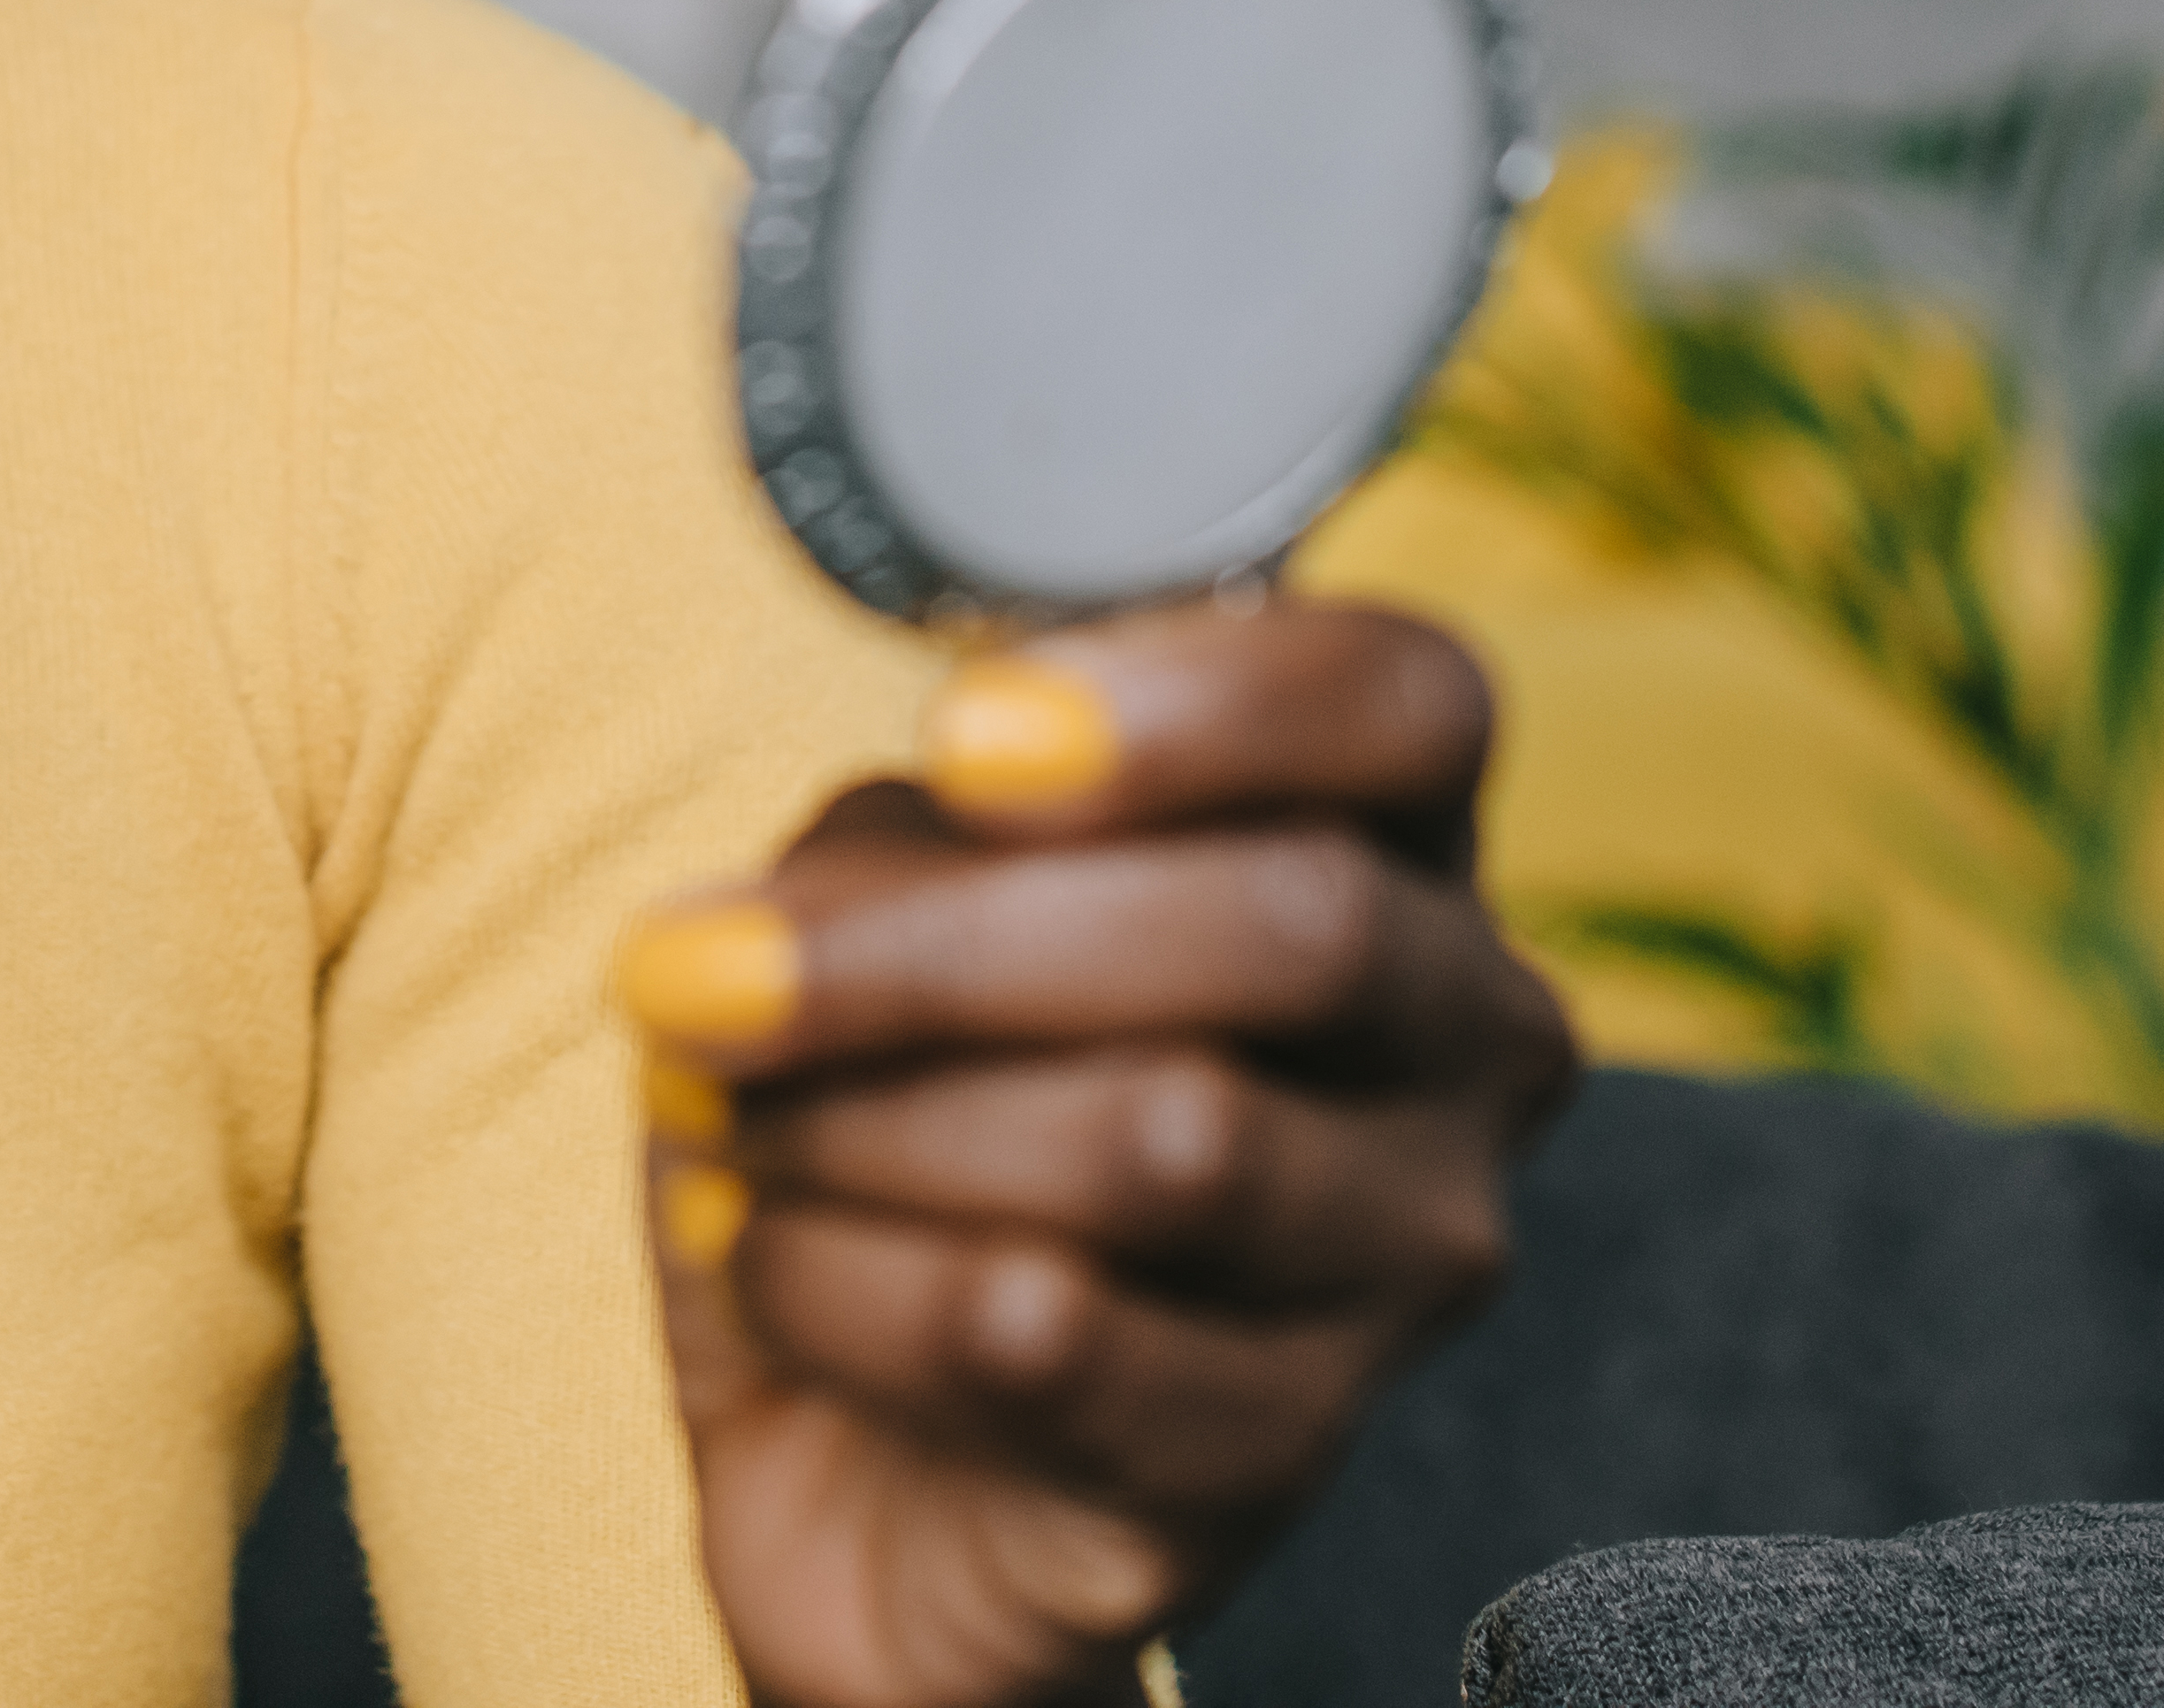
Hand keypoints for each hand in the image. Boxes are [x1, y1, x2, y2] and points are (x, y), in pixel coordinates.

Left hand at [621, 598, 1577, 1707]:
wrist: (864, 1462)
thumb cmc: (898, 1125)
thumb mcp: (871, 919)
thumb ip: (889, 852)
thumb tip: (810, 912)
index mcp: (1384, 839)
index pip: (1409, 701)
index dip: (1209, 704)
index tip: (964, 743)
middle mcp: (1465, 1039)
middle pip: (1292, 927)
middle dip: (943, 947)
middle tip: (697, 970)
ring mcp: (1411, 1258)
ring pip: (1171, 1140)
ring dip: (867, 1125)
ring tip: (733, 1131)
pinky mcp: (1294, 1453)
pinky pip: (1050, 1338)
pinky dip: (842, 1284)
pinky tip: (774, 1261)